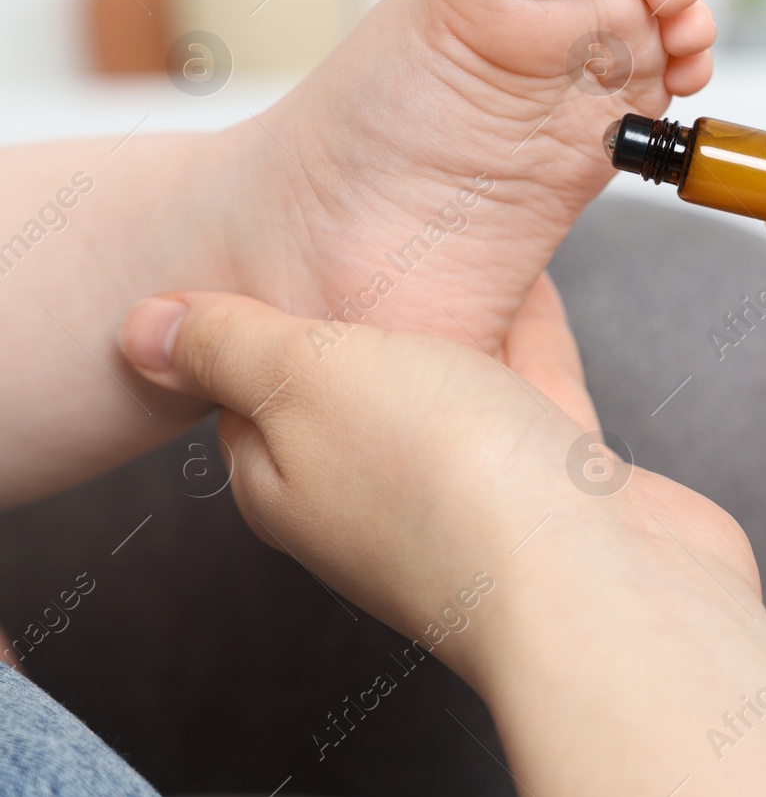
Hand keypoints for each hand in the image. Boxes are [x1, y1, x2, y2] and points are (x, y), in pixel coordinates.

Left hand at [118, 286, 765, 796]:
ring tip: (447, 226)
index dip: (253, 316)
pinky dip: (525, 329)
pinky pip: (529, 383)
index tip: (270, 243)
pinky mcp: (551, 477)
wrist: (595, 577)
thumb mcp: (306, 379)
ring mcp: (468, 487)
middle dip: (361, 308)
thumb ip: (228, 346)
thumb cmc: (446, 483)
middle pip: (353, 383)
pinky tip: (530, 275)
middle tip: (363, 219)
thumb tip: (140, 330)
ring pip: (447, 381)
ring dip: (449, 313)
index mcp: (287, 477)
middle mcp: (372, 491)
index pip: (244, 389)